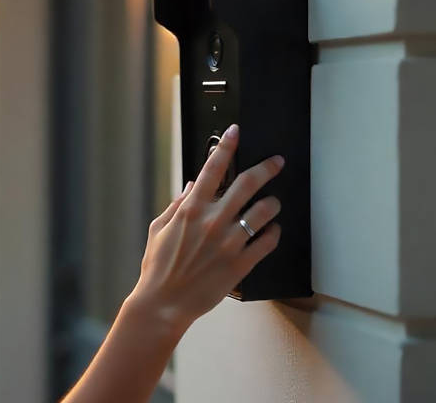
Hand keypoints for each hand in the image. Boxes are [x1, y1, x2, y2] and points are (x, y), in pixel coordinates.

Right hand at [126, 123, 283, 329]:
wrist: (164, 303)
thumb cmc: (158, 268)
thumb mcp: (159, 229)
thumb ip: (177, 204)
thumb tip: (192, 184)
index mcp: (190, 209)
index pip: (212, 168)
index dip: (226, 145)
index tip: (236, 131)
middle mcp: (212, 221)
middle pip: (248, 183)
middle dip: (266, 168)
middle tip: (277, 162)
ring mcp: (229, 242)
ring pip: (264, 211)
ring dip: (273, 203)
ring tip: (274, 203)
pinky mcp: (241, 263)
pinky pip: (268, 241)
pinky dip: (274, 232)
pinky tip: (272, 230)